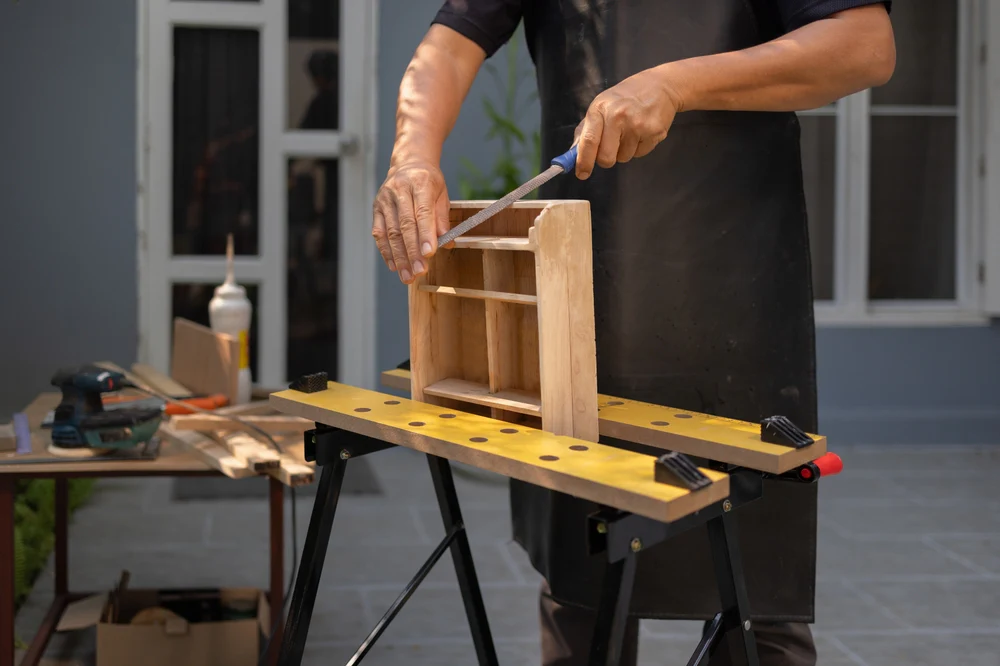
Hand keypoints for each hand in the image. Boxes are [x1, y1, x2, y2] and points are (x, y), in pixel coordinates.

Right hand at [372, 161, 449, 283]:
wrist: (408, 164)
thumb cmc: (428, 182)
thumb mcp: (442, 194)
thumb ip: (442, 218)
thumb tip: (447, 242)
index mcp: (420, 183)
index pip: (422, 212)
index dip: (426, 234)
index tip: (430, 254)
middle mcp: (399, 190)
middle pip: (405, 225)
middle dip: (412, 251)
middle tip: (420, 271)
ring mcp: (385, 199)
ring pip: (391, 232)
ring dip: (400, 257)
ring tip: (408, 275)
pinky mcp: (376, 208)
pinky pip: (379, 233)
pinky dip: (387, 252)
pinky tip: (394, 266)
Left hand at [573, 67, 682, 178]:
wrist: (660, 85)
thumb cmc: (625, 98)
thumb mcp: (601, 106)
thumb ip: (586, 130)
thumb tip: (574, 154)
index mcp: (600, 109)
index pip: (588, 141)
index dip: (584, 161)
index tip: (582, 174)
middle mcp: (618, 116)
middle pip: (606, 157)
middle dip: (606, 159)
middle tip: (611, 147)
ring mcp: (637, 124)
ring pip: (623, 158)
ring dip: (624, 150)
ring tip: (630, 131)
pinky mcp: (654, 132)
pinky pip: (639, 154)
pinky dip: (638, 147)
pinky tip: (642, 131)